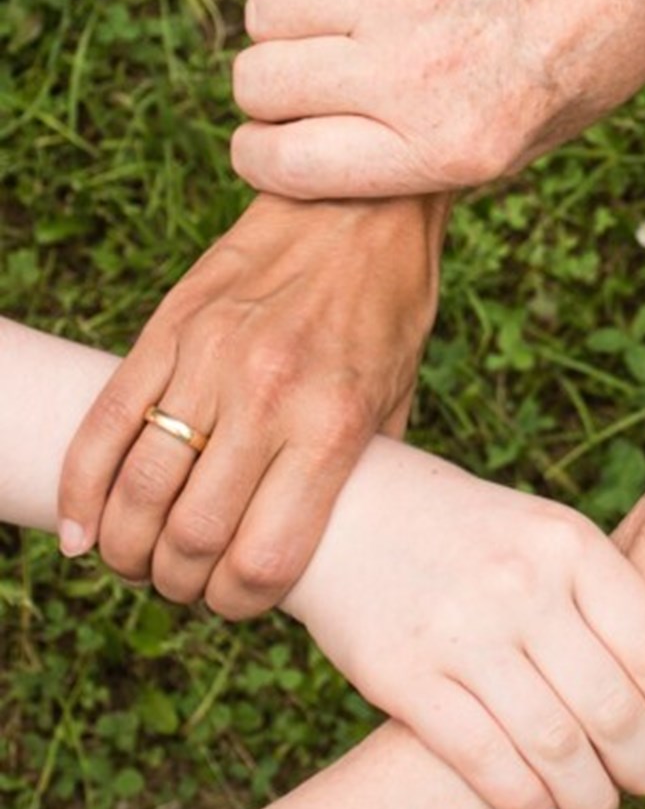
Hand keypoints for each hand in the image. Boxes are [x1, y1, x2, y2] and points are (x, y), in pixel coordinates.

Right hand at [57, 194, 443, 616]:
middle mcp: (267, 397)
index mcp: (333, 425)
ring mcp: (209, 360)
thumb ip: (361, 471)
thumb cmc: (389, 308)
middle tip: (185, 584)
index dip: (240, 603)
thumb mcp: (399, 397)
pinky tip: (83, 530)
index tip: (238, 601)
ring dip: (127, 548)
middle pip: (190, 537)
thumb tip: (328, 541)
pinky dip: (81, 489)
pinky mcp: (169, 329)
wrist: (359, 205)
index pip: (264, 558)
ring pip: (137, 489)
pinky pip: (104, 424)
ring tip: (138, 559)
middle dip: (179, 584)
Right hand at [230, 0, 644, 198]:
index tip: (271, 141)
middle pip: (259, 83)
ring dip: (284, 25)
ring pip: (265, 13)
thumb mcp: (520, 145)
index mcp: (449, 147)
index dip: (261, 156)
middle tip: (311, 79)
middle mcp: (416, 73)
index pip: (282, 164)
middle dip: (271, 90)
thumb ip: (421, 157)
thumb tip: (321, 155)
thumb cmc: (580, 61)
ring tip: (332, 22)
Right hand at [285, 442, 644, 808]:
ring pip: (555, 746)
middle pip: (613, 706)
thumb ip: (598, 593)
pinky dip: (527, 805)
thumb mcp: (542, 531)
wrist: (350, 507)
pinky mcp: (405, 675)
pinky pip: (484, 759)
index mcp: (568, 543)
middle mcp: (522, 585)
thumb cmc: (467, 529)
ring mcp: (462, 631)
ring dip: (593, 800)